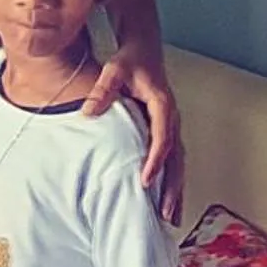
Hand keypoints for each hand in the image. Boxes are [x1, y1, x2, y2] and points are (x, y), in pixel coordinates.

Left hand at [83, 35, 184, 221]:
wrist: (144, 49)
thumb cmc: (130, 60)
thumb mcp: (114, 70)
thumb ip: (102, 90)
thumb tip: (88, 112)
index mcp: (162, 105)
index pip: (161, 138)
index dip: (154, 161)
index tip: (145, 181)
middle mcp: (171, 118)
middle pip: (176, 158)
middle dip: (173, 187)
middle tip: (167, 213)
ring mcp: (171, 125)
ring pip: (178, 162)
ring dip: (176, 188)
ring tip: (172, 217)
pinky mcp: (167, 129)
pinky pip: (173, 158)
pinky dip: (172, 179)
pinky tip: (167, 199)